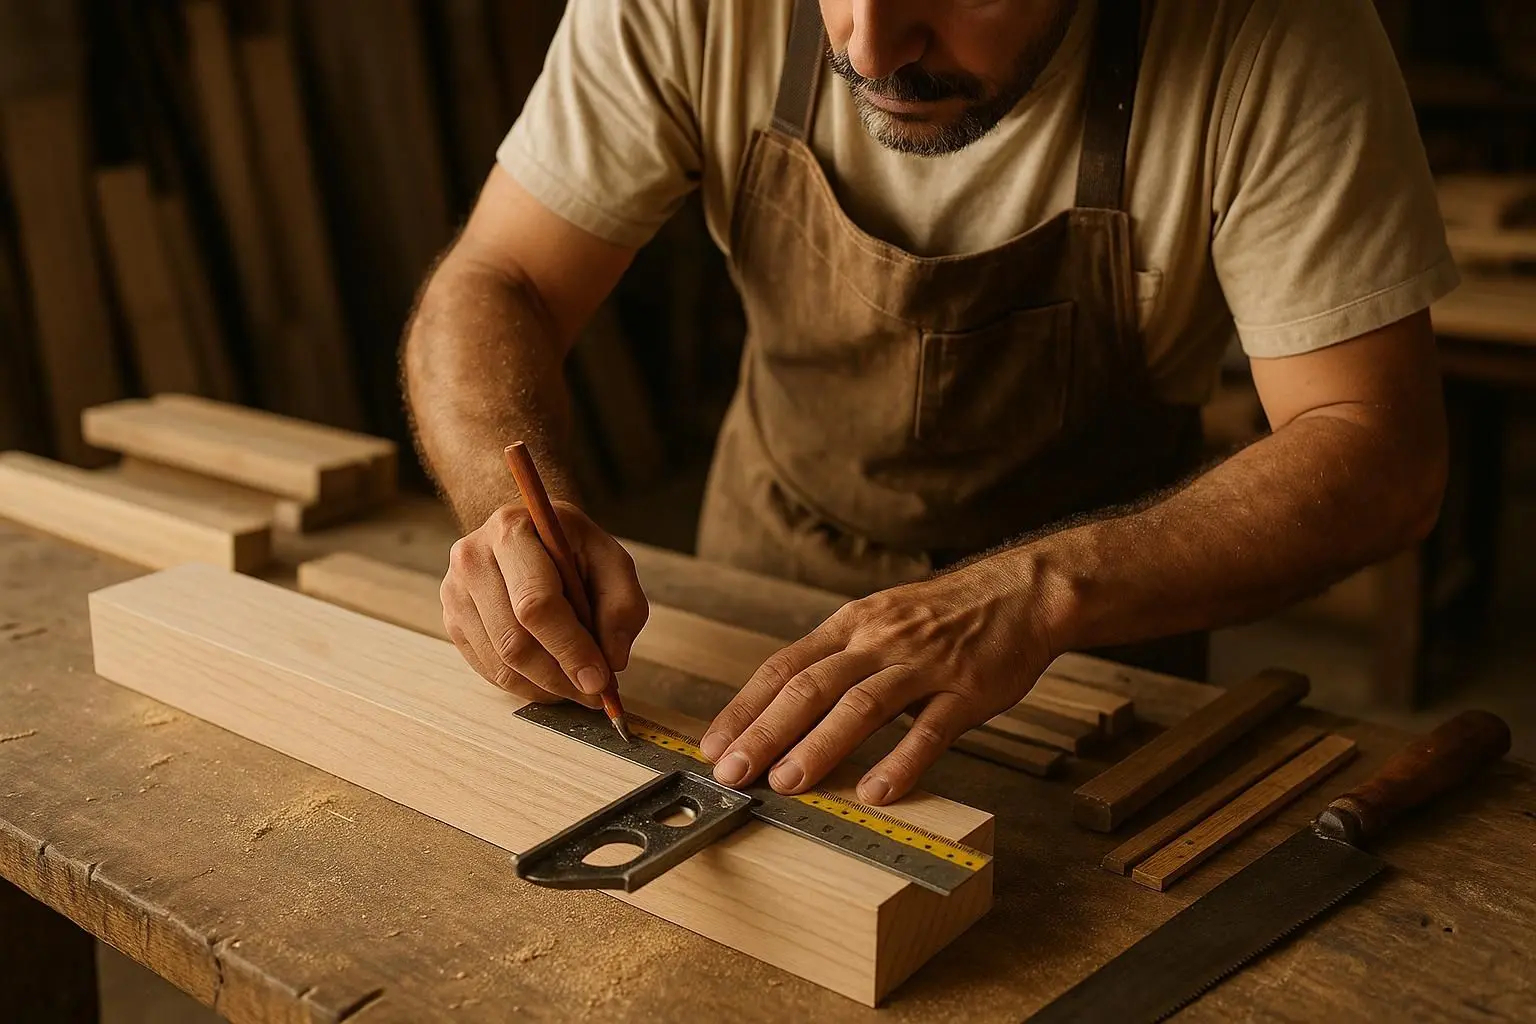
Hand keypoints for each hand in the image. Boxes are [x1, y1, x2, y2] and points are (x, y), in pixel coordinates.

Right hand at [441, 501, 648, 705]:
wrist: (527, 532)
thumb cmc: (572, 547)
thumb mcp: (612, 561)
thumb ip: (622, 606)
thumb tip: (612, 660)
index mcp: (512, 532)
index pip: (536, 604)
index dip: (570, 648)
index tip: (598, 679)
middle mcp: (472, 560)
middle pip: (514, 641)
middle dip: (559, 677)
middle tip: (594, 693)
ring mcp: (455, 592)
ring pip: (500, 664)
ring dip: (545, 687)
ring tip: (577, 687)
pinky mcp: (452, 620)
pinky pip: (488, 670)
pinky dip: (525, 685)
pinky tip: (551, 680)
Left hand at [698, 557, 1061, 804]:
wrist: (1021, 593)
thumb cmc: (944, 616)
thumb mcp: (880, 621)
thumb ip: (838, 661)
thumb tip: (782, 710)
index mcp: (851, 626)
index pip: (783, 666)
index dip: (745, 708)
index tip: (713, 745)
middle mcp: (880, 641)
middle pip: (811, 686)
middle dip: (766, 731)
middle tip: (733, 772)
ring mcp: (924, 664)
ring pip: (862, 705)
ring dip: (820, 746)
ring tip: (787, 783)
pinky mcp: (967, 690)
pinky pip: (930, 729)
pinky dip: (901, 762)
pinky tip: (877, 791)